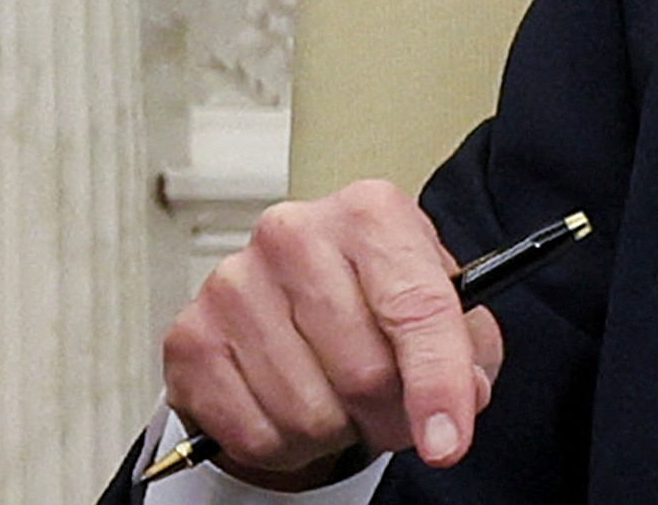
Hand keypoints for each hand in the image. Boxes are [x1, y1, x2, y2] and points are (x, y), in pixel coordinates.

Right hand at [162, 180, 502, 487]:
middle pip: (364, 373)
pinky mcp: (191, 336)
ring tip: (336, 397)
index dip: (437, 383)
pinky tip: (290, 404)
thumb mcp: (446, 315)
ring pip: (309, 414)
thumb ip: (467, 355)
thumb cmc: (377, 302)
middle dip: (388, 415)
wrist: (297, 304)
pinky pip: (256, 434)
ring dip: (335, 430)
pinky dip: (284, 444)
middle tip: (388, 407)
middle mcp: (296, 233)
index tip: (448, 441)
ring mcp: (234, 282)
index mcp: (370, 213)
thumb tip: (459, 400)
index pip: (417, 306)